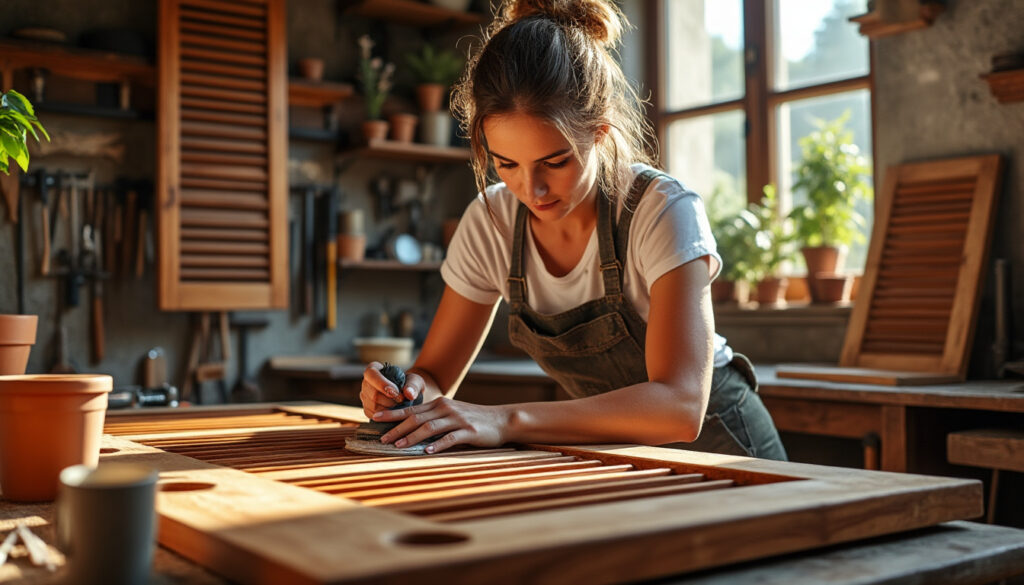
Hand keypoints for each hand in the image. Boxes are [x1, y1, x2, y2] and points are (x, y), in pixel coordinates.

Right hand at [359, 362, 424, 418]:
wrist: (409, 395)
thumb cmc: (411, 385)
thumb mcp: (415, 381)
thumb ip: (413, 386)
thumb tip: (409, 394)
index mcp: (374, 369)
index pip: (371, 375)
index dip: (382, 384)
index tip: (396, 392)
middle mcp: (366, 383)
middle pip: (373, 394)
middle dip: (389, 400)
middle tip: (402, 401)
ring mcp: (365, 397)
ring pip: (373, 406)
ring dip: (389, 409)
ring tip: (400, 406)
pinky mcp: (367, 409)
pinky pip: (374, 415)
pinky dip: (386, 416)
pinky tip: (395, 413)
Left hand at [373, 397, 507, 453]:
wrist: (501, 420)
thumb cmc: (474, 420)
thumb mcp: (452, 415)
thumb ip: (434, 419)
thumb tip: (411, 430)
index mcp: (440, 404)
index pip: (411, 409)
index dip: (393, 414)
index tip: (376, 418)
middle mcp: (446, 408)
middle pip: (416, 418)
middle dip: (397, 428)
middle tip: (382, 438)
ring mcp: (457, 419)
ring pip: (429, 427)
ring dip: (412, 437)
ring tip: (398, 445)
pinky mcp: (469, 431)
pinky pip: (450, 438)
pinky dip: (437, 444)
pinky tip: (427, 451)